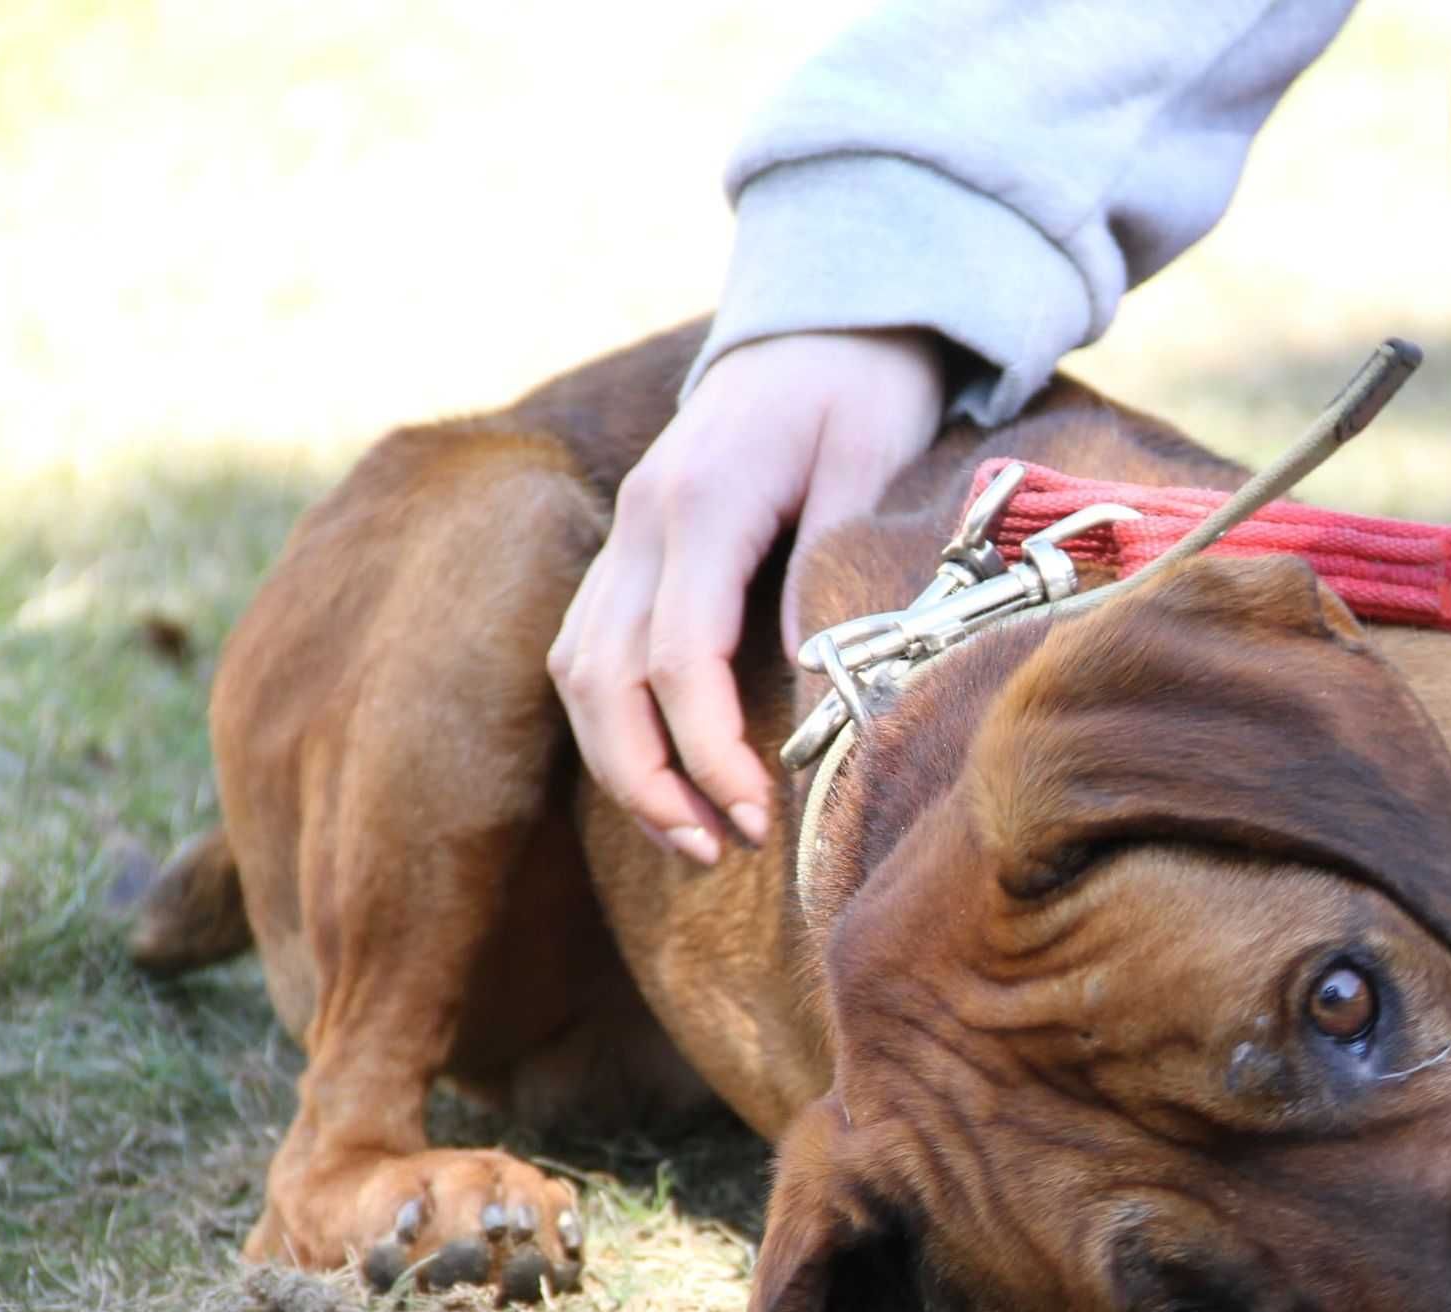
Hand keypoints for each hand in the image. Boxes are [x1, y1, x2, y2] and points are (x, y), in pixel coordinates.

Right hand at [547, 329, 947, 861]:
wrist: (822, 321)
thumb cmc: (863, 388)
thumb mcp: (873, 457)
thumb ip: (834, 562)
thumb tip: (812, 680)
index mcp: (701, 499)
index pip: (675, 654)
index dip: (706, 748)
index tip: (756, 814)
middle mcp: (641, 520)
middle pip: (600, 678)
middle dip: (650, 780)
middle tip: (721, 850)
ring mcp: (624, 535)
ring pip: (577, 672)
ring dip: (625, 768)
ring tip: (697, 840)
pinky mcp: (628, 554)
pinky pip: (587, 652)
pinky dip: (616, 727)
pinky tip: (669, 782)